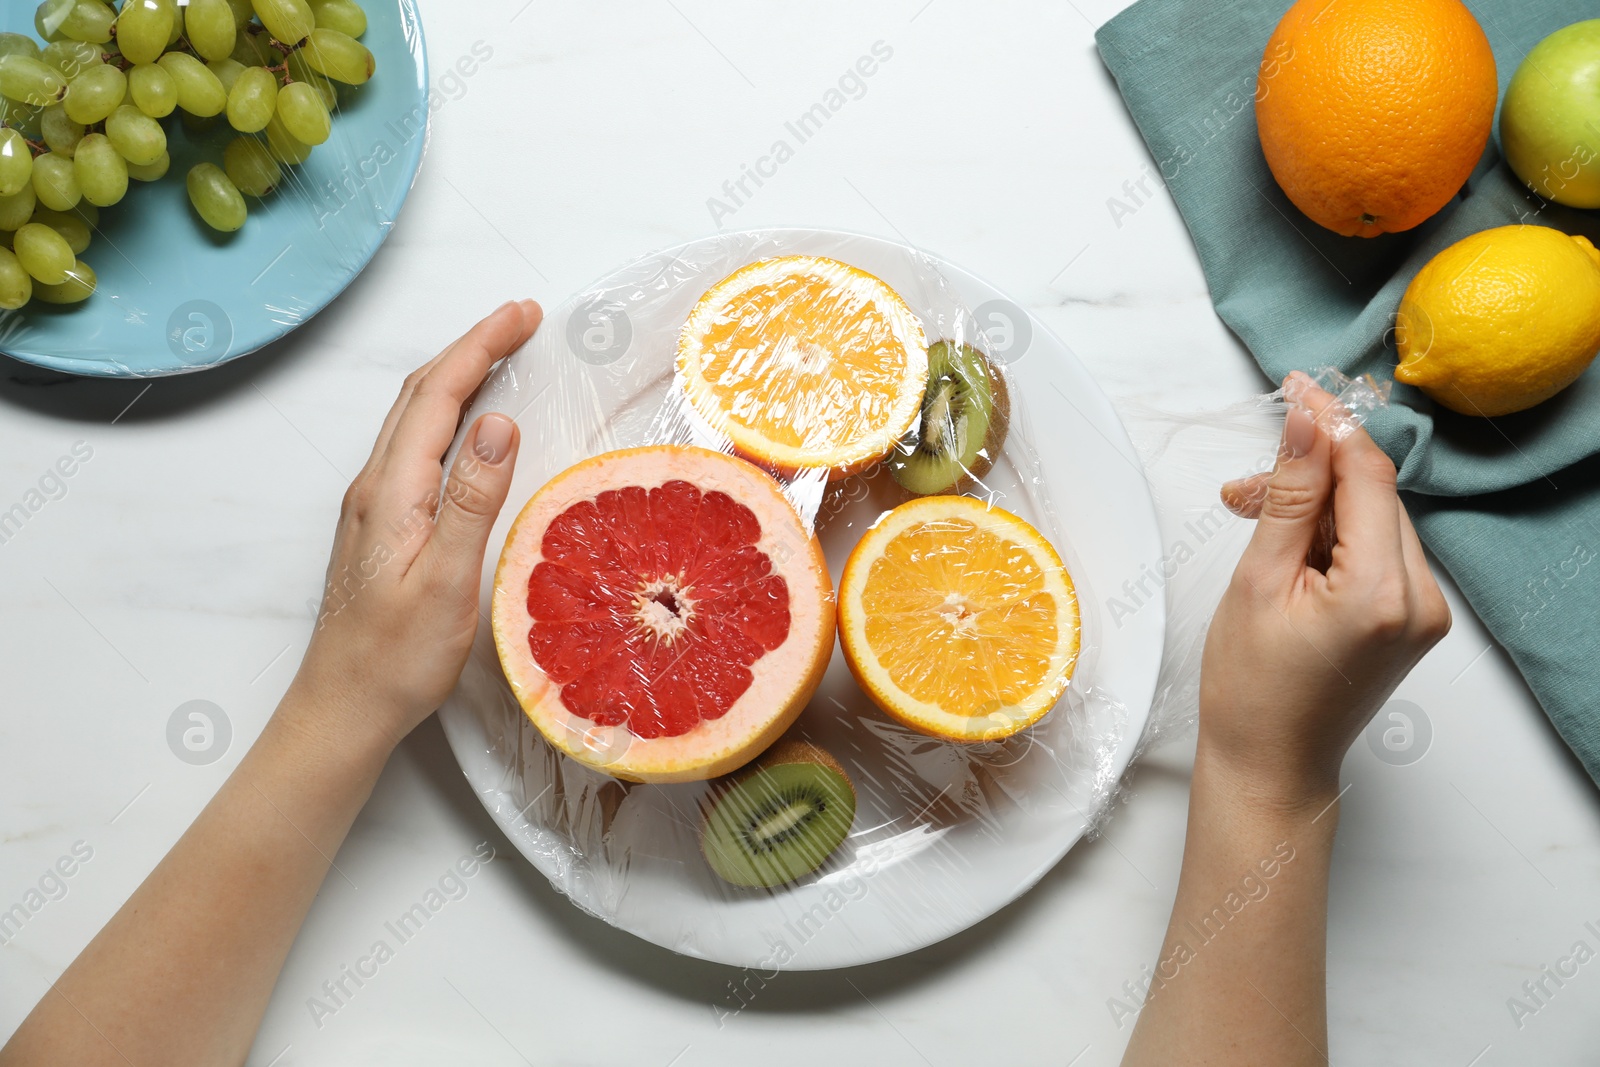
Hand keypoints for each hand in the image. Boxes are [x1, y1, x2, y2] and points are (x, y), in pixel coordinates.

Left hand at [285, 299, 541, 752]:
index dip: (481, 346)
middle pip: (420, 395)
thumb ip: (472, 499)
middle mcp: (374, 487)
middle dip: (471, 348)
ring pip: (413, 418)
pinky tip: (468, 425)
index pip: (439, 396)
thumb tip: (497, 422)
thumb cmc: (397, 658)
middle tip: (521, 319)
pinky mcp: (379, 526)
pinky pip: (413, 446)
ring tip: (500, 353)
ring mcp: (373, 505)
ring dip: (457, 377)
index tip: (524, 314)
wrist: (342, 708)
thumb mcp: (447, 582)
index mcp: (391, 491)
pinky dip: (446, 415)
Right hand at [1198, 373, 1450, 811]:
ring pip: (1372, 520)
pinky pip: (1376, 551)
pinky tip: (1288, 549)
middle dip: (1310, 476)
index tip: (1296, 389)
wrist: (1270, 764)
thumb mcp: (1258, 579)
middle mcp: (1422, 600)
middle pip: (1371, 496)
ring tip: (1253, 522)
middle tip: (1241, 486)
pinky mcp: (1412, 618)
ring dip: (1315, 508)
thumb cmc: (1251, 688)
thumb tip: (1308, 422)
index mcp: (1384, 592)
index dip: (1330, 426)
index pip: (1368, 476)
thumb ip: (1291, 495)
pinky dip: (1331, 538)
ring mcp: (1424, 612)